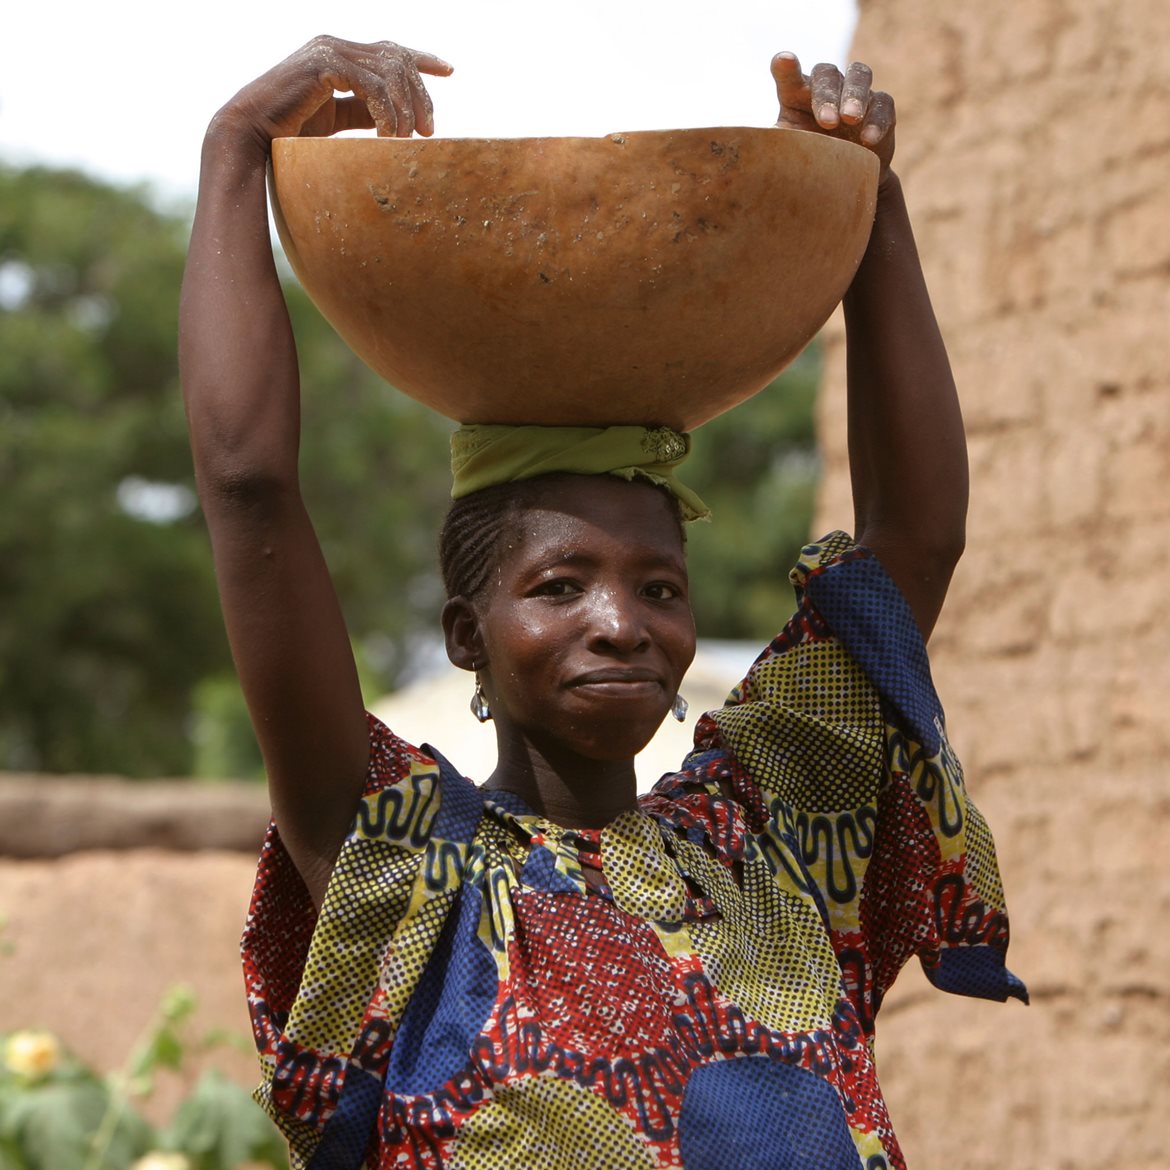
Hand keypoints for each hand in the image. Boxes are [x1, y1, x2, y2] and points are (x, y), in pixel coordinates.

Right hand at [216, 34, 453, 150]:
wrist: (250, 134)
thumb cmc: (287, 134)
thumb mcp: (335, 121)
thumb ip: (360, 112)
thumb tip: (391, 122)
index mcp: (339, 55)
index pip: (390, 49)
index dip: (422, 58)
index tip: (448, 70)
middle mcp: (335, 45)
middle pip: (398, 59)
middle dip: (421, 95)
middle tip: (429, 131)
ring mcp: (329, 50)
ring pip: (391, 71)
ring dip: (406, 109)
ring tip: (408, 140)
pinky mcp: (324, 65)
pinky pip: (373, 86)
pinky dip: (387, 114)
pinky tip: (389, 137)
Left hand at [771, 53, 895, 184]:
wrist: (845, 178)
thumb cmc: (810, 160)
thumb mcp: (791, 155)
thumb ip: (778, 146)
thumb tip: (759, 150)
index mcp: (796, 95)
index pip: (788, 75)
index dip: (786, 67)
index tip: (784, 61)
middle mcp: (826, 87)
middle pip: (827, 73)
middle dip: (827, 96)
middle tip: (828, 122)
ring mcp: (855, 93)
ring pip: (859, 76)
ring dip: (855, 96)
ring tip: (851, 118)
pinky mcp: (881, 107)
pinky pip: (883, 104)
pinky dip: (877, 120)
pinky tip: (869, 139)